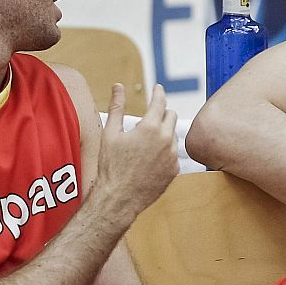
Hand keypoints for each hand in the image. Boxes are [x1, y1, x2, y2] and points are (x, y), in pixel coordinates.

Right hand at [97, 83, 179, 214]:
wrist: (118, 198)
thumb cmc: (111, 166)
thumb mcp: (110, 133)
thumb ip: (117, 106)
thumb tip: (118, 86)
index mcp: (150, 128)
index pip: (160, 102)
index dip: (158, 93)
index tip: (158, 88)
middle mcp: (165, 139)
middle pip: (171, 115)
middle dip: (162, 113)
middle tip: (150, 117)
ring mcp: (172, 155)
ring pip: (173, 135)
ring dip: (164, 133)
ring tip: (146, 142)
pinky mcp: (175, 170)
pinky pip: (173, 154)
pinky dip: (165, 151)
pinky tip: (150, 158)